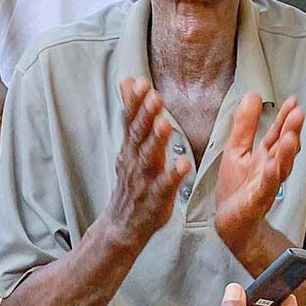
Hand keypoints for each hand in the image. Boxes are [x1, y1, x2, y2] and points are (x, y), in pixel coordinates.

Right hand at [105, 77, 190, 245]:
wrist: (122, 224)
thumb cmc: (131, 181)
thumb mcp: (129, 146)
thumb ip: (132, 114)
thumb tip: (127, 82)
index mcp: (131, 148)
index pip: (130, 121)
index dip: (135, 102)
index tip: (140, 83)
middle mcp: (135, 161)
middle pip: (138, 136)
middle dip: (145, 115)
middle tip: (154, 96)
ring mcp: (144, 180)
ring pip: (149, 158)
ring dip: (156, 141)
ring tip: (165, 123)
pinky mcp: (155, 199)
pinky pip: (165, 187)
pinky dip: (173, 176)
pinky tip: (183, 164)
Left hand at [214, 94, 304, 252]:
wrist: (230, 223)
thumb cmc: (237, 188)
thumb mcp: (237, 149)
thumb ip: (245, 124)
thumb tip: (253, 95)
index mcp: (264, 156)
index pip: (278, 133)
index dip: (285, 118)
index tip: (294, 102)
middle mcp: (269, 169)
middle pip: (283, 148)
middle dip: (292, 131)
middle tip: (299, 113)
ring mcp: (264, 186)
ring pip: (279, 167)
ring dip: (286, 153)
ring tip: (290, 136)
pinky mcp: (255, 202)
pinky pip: (264, 189)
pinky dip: (269, 178)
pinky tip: (272, 167)